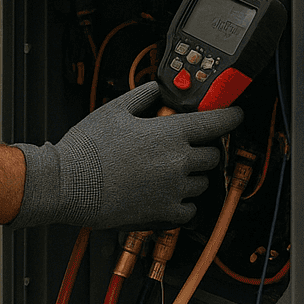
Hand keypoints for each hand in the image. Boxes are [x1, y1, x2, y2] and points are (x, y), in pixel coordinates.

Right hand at [9, 81, 243, 229]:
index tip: (235, 114)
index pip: (216, 123)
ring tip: (167, 171)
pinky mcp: (163, 214)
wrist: (67, 184)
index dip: (231, 116)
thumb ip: (144, 96)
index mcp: (170, 134)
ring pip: (202, 183)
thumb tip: (158, 89)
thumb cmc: (88, 147)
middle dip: (204, 148)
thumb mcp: (115, 109)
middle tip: (185, 146)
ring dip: (192, 175)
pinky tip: (165, 194)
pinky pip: (188, 210)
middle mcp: (178, 163)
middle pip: (213, 155)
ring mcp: (173, 191)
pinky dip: (182, 202)